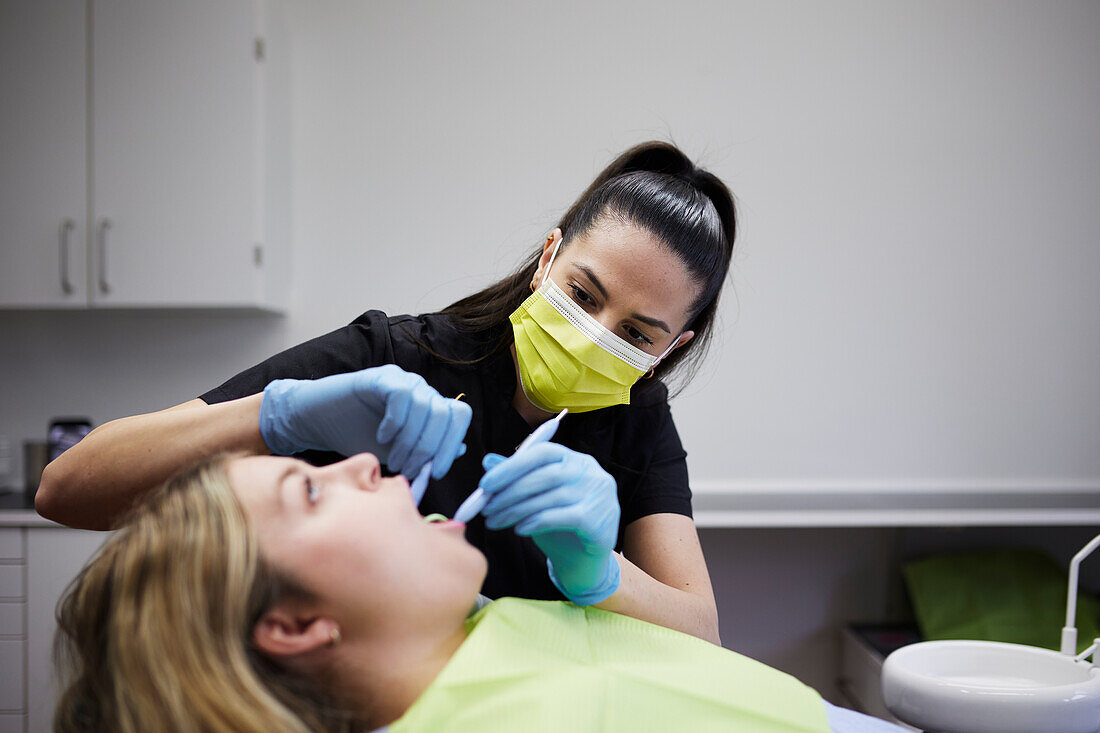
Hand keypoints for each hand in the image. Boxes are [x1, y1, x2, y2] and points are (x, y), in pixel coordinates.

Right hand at [259, 364, 470, 478]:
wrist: (317, 421)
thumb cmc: (357, 436)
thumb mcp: (397, 452)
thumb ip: (427, 451)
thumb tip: (461, 449)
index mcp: (428, 407)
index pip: (459, 416)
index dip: (452, 445)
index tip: (436, 472)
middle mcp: (420, 390)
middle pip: (446, 414)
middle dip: (429, 448)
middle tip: (408, 469)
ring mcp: (401, 380)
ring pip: (426, 406)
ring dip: (410, 441)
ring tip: (393, 459)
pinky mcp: (380, 376)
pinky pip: (401, 394)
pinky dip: (396, 420)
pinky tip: (382, 436)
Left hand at [479, 443, 620, 604]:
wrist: (584, 560)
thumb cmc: (558, 523)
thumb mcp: (536, 497)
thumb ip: (517, 477)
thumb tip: (488, 461)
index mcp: (575, 458)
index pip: (542, 452)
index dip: (512, 466)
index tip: (486, 484)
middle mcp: (590, 472)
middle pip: (545, 475)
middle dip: (510, 492)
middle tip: (485, 507)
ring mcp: (598, 495)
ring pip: (550, 498)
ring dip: (516, 510)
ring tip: (495, 521)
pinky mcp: (598, 519)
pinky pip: (559, 517)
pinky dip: (535, 522)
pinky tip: (519, 530)